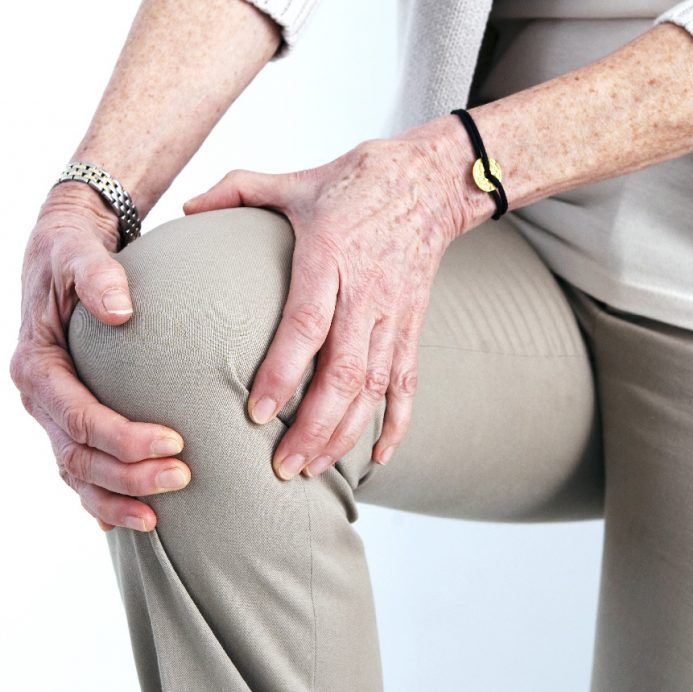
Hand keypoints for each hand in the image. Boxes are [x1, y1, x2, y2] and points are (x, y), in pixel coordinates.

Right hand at [10, 184, 189, 531]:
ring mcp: (53, 412)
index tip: (175, 442)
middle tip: (183, 478)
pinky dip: (103, 498)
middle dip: (126, 476)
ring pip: (76, 473)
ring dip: (116, 498)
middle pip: (76, 455)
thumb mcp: (79, 250)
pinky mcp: (72, 417)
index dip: (122, 436)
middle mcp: (39, 396)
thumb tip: (122, 309)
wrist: (66, 247)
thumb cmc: (73, 249)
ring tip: (161, 517)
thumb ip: (97, 275)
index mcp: (37, 364)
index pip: (77, 415)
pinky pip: (82, 467)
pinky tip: (135, 520)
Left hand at [183, 127, 476, 479]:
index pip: (307, 326)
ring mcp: (395, 313)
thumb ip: (237, 190)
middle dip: (315, 426)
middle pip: (344, 372)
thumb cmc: (357, 180)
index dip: (283, 373)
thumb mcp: (295, 180)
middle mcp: (367, 291)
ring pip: (374, 386)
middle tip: (283, 467)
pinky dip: (399, 422)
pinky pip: (409, 382)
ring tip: (314, 469)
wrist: (429, 180)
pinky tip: (380, 456)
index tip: (258, 414)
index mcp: (331, 256)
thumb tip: (185, 208)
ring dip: (346, 434)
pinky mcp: (414, 324)